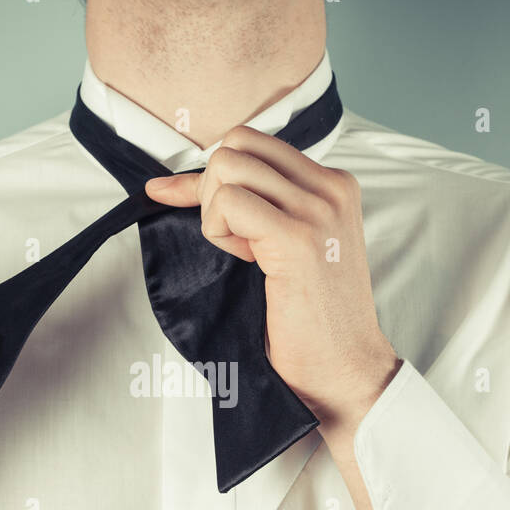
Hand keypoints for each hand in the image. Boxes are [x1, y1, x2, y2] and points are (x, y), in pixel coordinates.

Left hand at [145, 126, 399, 455]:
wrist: (344, 367)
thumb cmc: (310, 318)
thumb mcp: (286, 245)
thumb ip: (253, 206)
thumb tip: (166, 185)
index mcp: (335, 183)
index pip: (254, 142)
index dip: (214, 174)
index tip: (195, 207)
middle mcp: (332, 188)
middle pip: (237, 144)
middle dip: (213, 188)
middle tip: (233, 238)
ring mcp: (318, 210)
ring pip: (228, 167)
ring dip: (216, 211)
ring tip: (244, 253)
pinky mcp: (297, 238)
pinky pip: (228, 203)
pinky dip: (219, 231)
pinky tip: (246, 261)